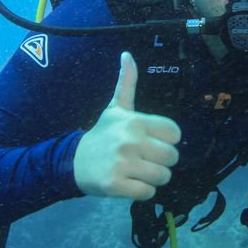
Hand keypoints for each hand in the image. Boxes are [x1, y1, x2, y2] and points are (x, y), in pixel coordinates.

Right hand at [74, 52, 180, 199]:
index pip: (175, 133)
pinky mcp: (116, 185)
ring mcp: (123, 164)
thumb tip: (127, 55)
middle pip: (172, 157)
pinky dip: (142, 191)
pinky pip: (148, 193)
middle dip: (161, 161)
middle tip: (143, 159)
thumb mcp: (115, 108)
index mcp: (135, 121)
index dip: (166, 140)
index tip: (151, 141)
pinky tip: (129, 183)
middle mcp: (130, 141)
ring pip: (163, 177)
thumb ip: (126, 83)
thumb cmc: (102, 135)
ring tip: (136, 171)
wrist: (73, 162)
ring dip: (153, 178)